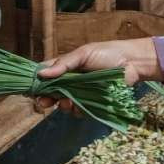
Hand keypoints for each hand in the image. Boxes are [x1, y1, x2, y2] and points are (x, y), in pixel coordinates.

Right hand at [35, 38, 160, 112]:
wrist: (132, 63)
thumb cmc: (108, 53)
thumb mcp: (84, 54)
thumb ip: (64, 64)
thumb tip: (42, 74)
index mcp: (65, 66)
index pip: (45, 75)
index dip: (36, 83)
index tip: (31, 90)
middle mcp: (70, 80)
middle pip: (51, 92)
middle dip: (46, 98)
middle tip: (44, 102)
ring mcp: (81, 92)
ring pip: (63, 103)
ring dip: (62, 105)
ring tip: (67, 102)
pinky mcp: (92, 102)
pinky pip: (79, 110)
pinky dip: (77, 110)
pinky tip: (79, 106)